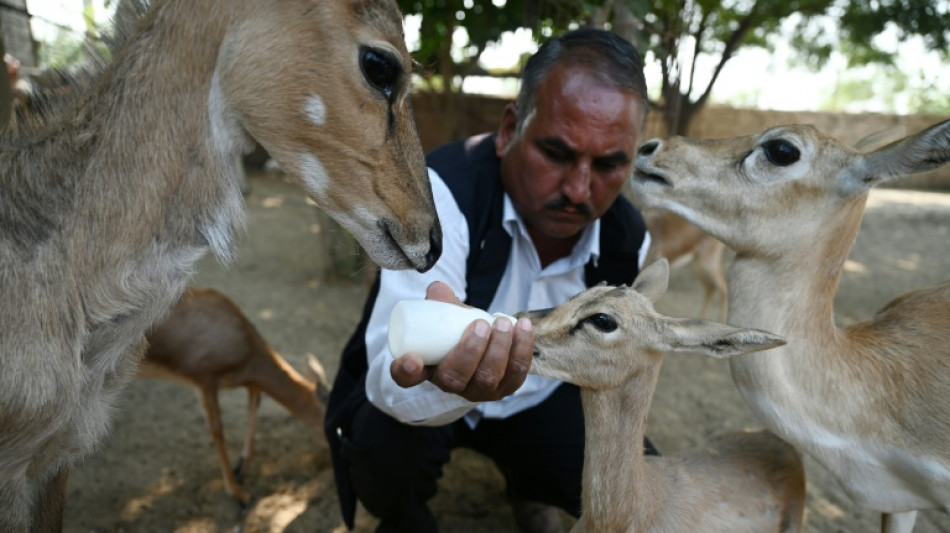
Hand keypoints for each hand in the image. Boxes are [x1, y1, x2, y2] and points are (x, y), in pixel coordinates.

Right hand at [390, 281, 533, 401]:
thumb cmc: (455, 329)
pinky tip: (523, 327)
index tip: (412, 359)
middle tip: (480, 324)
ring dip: (499, 349)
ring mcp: (479, 390)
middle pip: (456, 378)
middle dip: (470, 351)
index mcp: (425, 369)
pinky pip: (516, 373)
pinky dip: (521, 349)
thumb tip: (439, 290)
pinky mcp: (506, 386)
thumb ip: (439, 301)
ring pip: (488, 378)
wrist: (483, 340)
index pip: (407, 378)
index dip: (406, 373)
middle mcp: (450, 386)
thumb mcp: (442, 315)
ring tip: (503, 323)